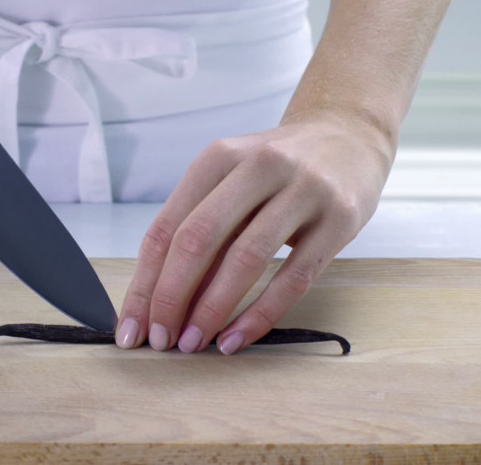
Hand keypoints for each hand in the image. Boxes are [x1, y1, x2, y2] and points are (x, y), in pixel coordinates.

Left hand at [115, 109, 394, 353]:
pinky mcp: (338, 218)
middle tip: (160, 339)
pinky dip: (261, 314)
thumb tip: (161, 300)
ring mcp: (302, 190)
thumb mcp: (232, 182)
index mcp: (218, 157)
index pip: (166, 228)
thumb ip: (201, 231)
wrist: (348, 136)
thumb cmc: (275, 172)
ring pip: (245, 259)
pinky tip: (237, 338)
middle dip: (171, 297)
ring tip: (194, 344)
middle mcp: (257, 166)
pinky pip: (294, 277)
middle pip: (198, 239)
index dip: (144, 283)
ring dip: (212, 309)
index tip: (132, 326)